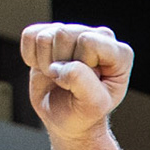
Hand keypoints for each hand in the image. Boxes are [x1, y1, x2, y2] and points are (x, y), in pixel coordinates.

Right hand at [20, 23, 132, 142]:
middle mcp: (99, 36)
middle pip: (63, 34)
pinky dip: (31, 57)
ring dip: (45, 63)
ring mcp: (74, 32)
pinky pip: (29, 35)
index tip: (86, 84)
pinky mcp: (51, 33)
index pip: (87, 42)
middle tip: (68, 82)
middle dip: (59, 64)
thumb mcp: (93, 105)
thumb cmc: (85, 112)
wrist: (66, 117)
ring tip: (59, 76)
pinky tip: (45, 68)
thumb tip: (60, 66)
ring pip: (44, 37)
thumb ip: (83, 83)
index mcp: (120, 53)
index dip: (80, 66)